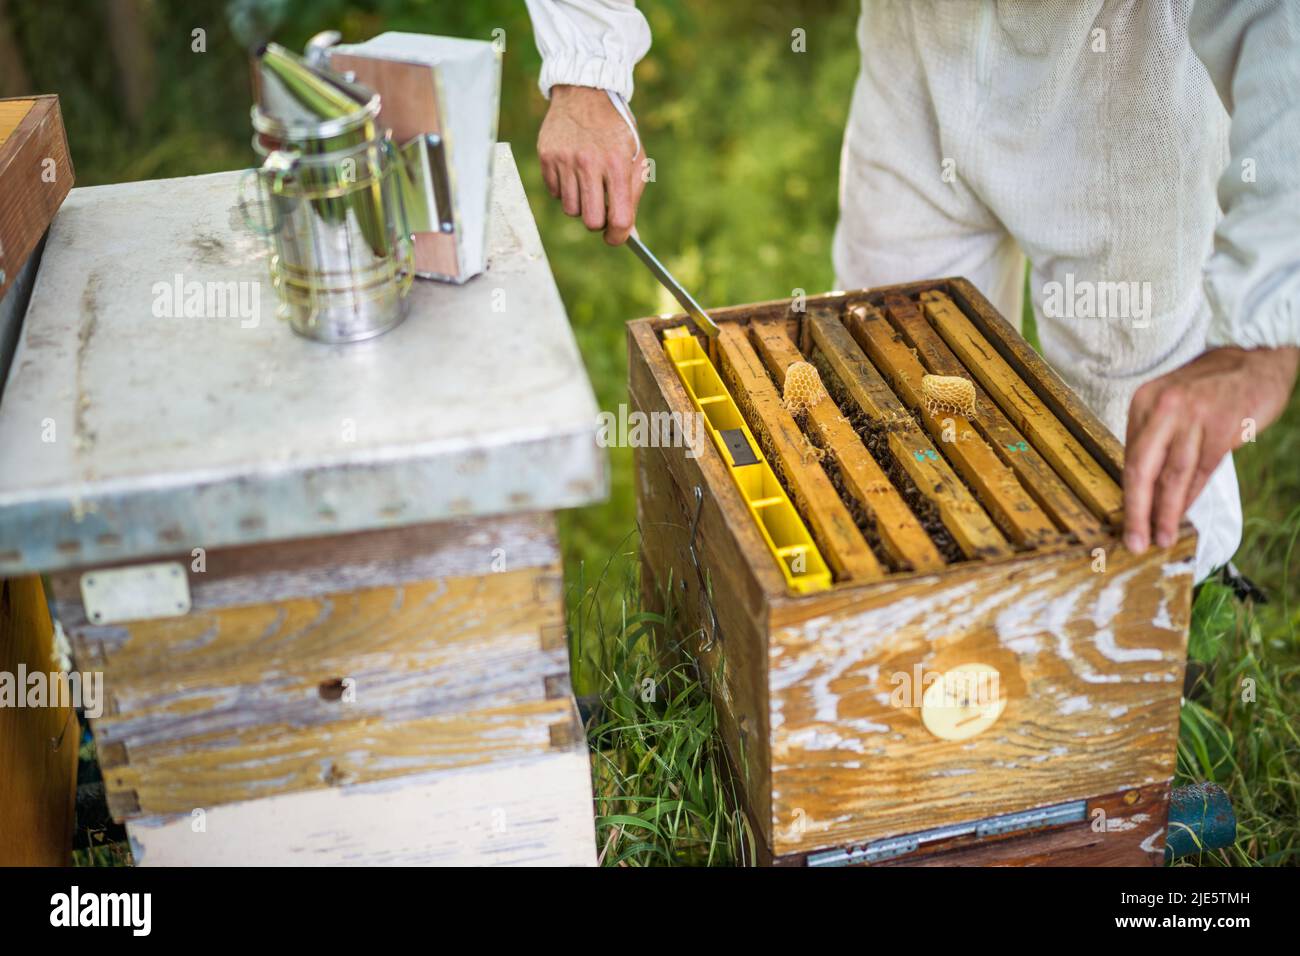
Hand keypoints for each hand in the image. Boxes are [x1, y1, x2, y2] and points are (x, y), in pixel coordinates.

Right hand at [538, 85, 644, 244]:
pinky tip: (573, 170)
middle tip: (602, 210)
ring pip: (571, 210)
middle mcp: (589, 162)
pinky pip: (556, 193)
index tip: (616, 237)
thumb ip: (633, 196)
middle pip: (592, 221)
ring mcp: (565, 159)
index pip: (619, 218)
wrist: (585, 92)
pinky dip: (565, 189)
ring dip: (581, 204)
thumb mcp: (634, 156)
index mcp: (617, 163)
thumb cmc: (616, 129)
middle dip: (599, 223)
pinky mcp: (547, 157)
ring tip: (588, 183)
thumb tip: (631, 234)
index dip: (619, 236)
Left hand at [1123, 345, 1298, 552]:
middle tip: (1135, 542)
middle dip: (1137, 510)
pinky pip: (1202, 470)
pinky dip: (1192, 496)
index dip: (1127, 494)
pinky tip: (1184, 514)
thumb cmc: (1209, 389)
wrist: (1254, 360)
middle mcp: (1162, 408)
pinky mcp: (1221, 427)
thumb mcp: (1170, 404)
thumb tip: (1142, 486)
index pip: (1129, 458)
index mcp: (1142, 402)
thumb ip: (1155, 439)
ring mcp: (1193, 417)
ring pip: (1173, 475)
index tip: (1124, 522)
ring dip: (1167, 511)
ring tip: (1161, 537)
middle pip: (1142, 469)